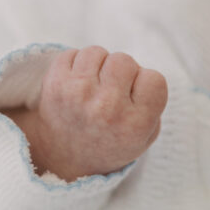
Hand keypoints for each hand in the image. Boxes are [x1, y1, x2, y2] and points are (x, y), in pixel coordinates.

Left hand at [4, 47, 167, 181]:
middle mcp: (107, 108)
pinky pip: (73, 53)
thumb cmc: (112, 140)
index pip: (154, 79)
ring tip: (94, 86)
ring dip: (98, 65)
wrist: (64, 156)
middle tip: (114, 89)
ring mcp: (78, 94)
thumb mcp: (145, 136)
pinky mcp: (55, 84)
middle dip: (122, 71)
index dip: (146, 84)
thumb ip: (153, 104)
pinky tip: (77, 84)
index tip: (135, 97)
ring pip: (98, 53)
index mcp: (135, 124)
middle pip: (124, 60)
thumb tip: (138, 71)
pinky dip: (77, 65)